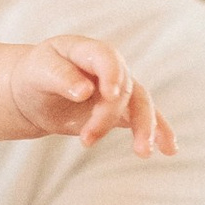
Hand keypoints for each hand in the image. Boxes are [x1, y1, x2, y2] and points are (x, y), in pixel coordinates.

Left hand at [11, 35, 172, 155]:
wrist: (34, 92)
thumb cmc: (35, 76)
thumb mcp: (38, 72)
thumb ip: (60, 77)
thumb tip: (84, 91)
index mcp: (88, 51)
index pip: (106, 58)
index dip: (111, 74)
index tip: (108, 94)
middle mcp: (110, 68)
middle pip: (123, 89)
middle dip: (108, 116)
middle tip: (86, 140)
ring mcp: (119, 89)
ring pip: (140, 105)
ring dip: (144, 128)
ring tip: (143, 153)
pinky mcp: (121, 111)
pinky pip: (145, 119)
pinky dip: (159, 133)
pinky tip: (170, 150)